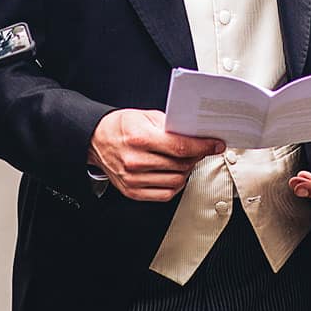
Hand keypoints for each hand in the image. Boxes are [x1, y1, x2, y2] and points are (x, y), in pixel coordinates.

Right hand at [88, 109, 223, 201]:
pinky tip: (175, 173)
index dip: (203, 146)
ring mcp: (133, 179)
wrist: (95, 140)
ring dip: (187, 170)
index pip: (180, 147)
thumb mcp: (145, 116)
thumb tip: (195, 134)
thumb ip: (170, 126)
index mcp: (139, 138)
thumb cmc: (120, 126)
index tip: (215, 145)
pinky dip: (176, 185)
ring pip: (176, 181)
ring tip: (186, 160)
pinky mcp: (132, 191)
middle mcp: (135, 160)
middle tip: (201, 150)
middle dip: (197, 157)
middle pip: (180, 164)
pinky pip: (165, 194)